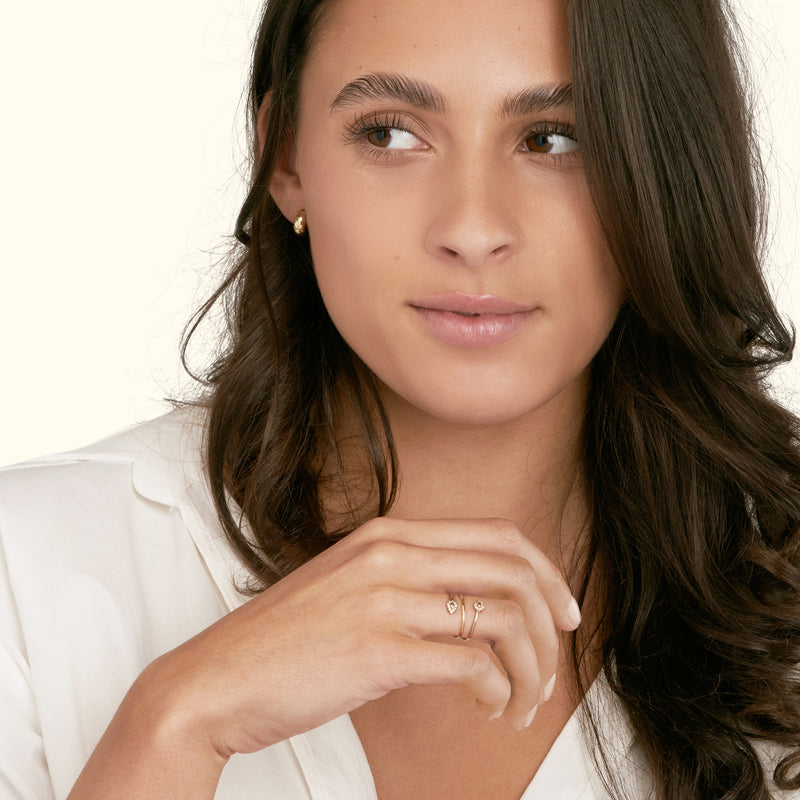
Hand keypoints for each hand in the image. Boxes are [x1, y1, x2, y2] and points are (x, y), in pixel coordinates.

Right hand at [137, 516, 580, 759]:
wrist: (216, 680)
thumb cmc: (283, 642)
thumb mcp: (348, 586)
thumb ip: (405, 581)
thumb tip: (469, 608)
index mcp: (388, 534)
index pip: (497, 534)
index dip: (543, 571)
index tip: (561, 609)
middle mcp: (392, 554)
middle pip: (513, 569)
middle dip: (553, 618)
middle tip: (558, 657)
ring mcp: (386, 598)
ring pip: (504, 617)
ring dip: (531, 665)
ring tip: (522, 699)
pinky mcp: (380, 649)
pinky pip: (474, 664)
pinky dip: (498, 690)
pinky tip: (489, 709)